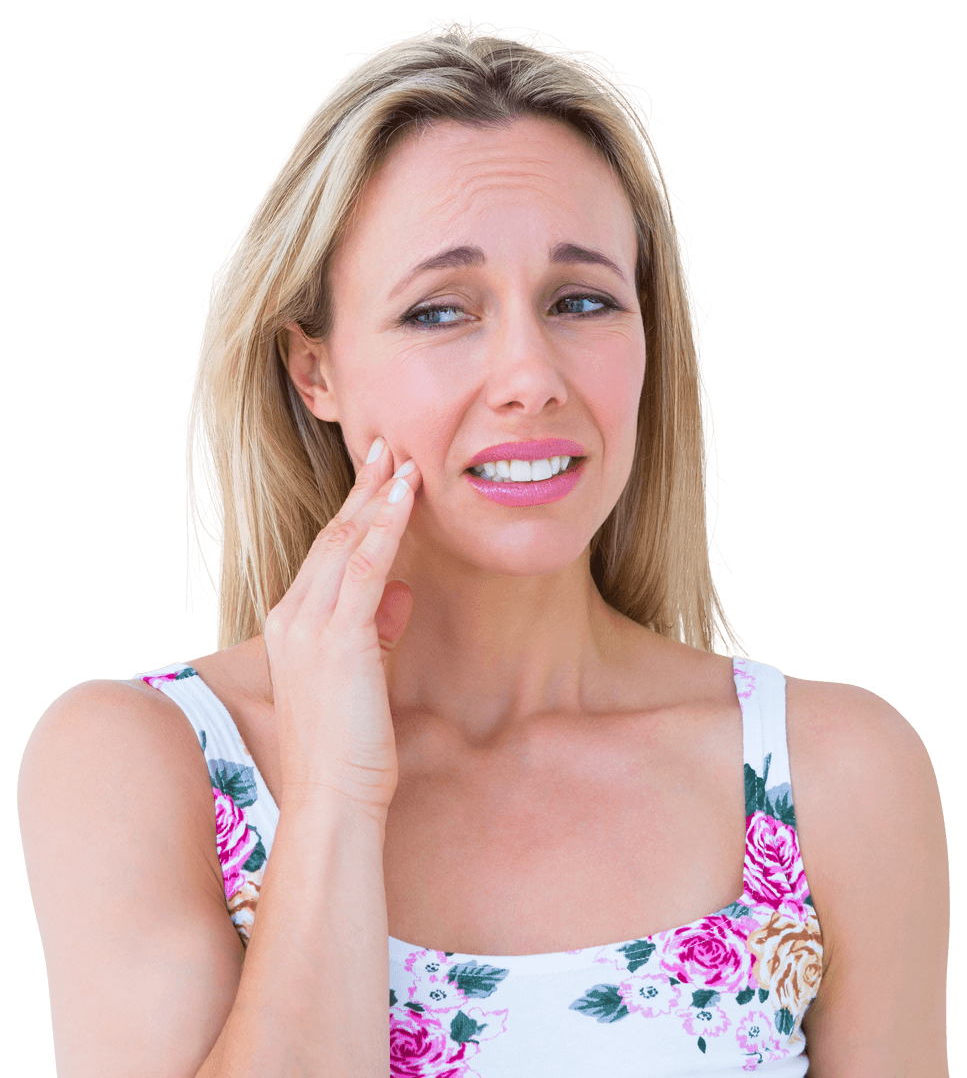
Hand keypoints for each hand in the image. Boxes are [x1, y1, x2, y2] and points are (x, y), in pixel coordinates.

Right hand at [262, 438, 421, 819]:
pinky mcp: (339, 640)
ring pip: (345, 544)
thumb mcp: (363, 676)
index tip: (375, 478)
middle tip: (385, 448)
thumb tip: (400, 591)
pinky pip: (365, 569)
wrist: (332, 800)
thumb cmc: (348, 748)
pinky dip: (384, 527)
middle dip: (361, 490)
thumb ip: (377, 631)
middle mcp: (292, 618)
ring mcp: (309, 627)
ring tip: (400, 459)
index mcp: (293, 626)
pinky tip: (402, 497)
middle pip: (331, 539)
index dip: (352, 514)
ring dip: (376, 497)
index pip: (325, 556)